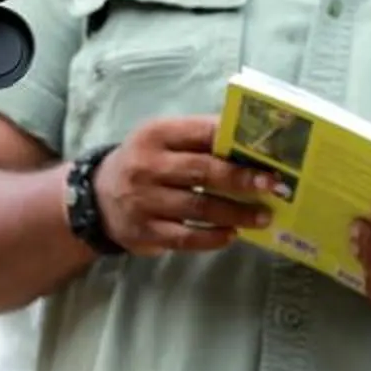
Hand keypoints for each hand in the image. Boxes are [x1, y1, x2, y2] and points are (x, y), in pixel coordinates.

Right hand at [96, 116, 286, 256]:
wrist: (96, 197)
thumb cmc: (145, 162)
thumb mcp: (163, 139)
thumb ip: (199, 138)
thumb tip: (251, 141)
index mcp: (156, 134)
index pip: (202, 132)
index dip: (237, 142)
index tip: (268, 153)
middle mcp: (147, 166)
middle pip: (202, 172)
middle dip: (242, 179)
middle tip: (273, 186)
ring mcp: (144, 201)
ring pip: (198, 208)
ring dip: (235, 212)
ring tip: (263, 216)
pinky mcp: (144, 232)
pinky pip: (184, 237)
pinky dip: (212, 237)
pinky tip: (232, 235)